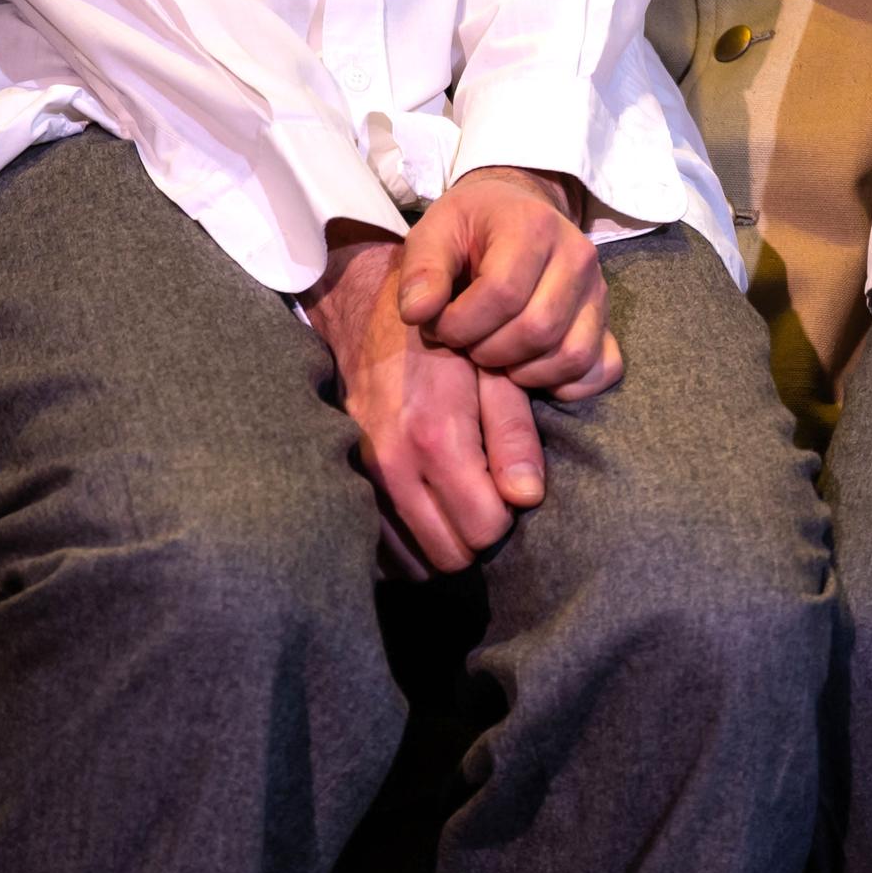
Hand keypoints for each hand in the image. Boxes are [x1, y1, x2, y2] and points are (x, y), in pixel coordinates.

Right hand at [314, 233, 532, 574]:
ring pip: (412, 561)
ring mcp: (361, 477)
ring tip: (456, 502)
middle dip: (475, 535)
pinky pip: (379, 546)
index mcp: (436, 436)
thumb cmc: (444, 339)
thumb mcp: (493, 370)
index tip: (508, 487)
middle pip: (449, 556)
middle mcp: (392, 466)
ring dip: (441, 541)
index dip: (506, 516)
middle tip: (484, 498)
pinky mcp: (343, 479)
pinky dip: (408, 541)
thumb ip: (513, 432)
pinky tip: (426, 509)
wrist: (364, 310)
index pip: (483, 528)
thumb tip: (527, 497)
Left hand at [398, 167, 619, 398]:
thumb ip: (421, 270)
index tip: (438, 323)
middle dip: (488, 351)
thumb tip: (417, 314)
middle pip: (538, 329)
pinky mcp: (606, 320)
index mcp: (534, 226)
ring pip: (571, 355)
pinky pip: (602, 368)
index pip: (503, 294)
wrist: (515, 212)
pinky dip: (566, 383)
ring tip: (493, 353)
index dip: (461, 323)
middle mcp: (577, 256)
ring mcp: (597, 290)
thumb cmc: (471, 226)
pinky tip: (530, 370)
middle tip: (465, 341)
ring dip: (523, 372)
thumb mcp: (434, 232)